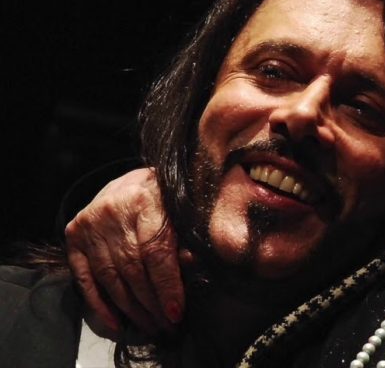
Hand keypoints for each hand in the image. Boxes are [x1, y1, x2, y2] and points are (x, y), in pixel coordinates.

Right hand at [65, 168, 184, 335]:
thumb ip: (187, 235)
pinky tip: (115, 321)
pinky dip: (99, 303)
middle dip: (151, 303)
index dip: (166, 285)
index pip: (155, 252)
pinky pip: (85, 276)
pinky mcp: (74, 234)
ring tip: (149, 325)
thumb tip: (191, 266)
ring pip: (111, 276)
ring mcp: (90, 223)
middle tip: (166, 324)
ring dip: (130, 308)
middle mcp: (113, 210)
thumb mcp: (182, 206)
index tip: (176, 311)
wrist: (133, 180)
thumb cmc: (165, 194)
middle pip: (133, 268)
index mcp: (146, 198)